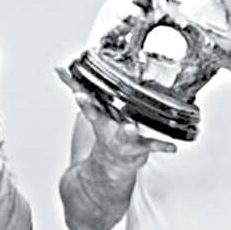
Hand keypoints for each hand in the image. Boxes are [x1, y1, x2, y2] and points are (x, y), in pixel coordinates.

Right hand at [56, 67, 175, 177]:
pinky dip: (162, 146)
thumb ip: (76, 87)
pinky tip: (172, 146)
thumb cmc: (106, 129)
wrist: (114, 161)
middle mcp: (108, 127)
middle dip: (92, 109)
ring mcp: (123, 138)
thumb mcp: (91, 108)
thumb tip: (58, 68)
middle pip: (99, 119)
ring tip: (130, 127)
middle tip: (88, 102)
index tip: (77, 92)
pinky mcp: (139, 147)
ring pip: (124, 134)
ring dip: (127, 131)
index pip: (87, 105)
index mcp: (99, 116)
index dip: (82, 98)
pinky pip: (152, 146)